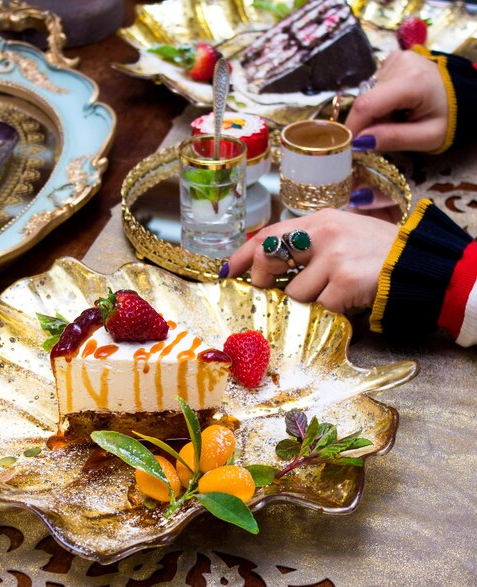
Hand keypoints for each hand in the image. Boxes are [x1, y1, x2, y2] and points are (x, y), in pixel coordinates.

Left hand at [225, 209, 399, 312]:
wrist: (418, 262)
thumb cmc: (376, 250)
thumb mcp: (341, 233)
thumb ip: (309, 244)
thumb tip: (271, 266)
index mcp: (318, 221)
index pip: (268, 234)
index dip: (243, 254)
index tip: (228, 271)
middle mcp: (322, 234)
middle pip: (268, 258)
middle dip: (263, 280)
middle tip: (271, 291)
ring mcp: (332, 257)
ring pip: (294, 292)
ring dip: (307, 301)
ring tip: (331, 293)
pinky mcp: (344, 281)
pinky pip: (320, 307)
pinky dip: (329, 311)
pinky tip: (346, 302)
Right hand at [346, 50, 447, 151]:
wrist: (464, 96)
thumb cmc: (449, 118)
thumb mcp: (427, 137)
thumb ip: (394, 139)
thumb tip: (359, 141)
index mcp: (412, 82)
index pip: (366, 105)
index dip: (353, 127)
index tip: (350, 145)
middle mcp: (400, 63)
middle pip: (366, 101)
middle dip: (368, 123)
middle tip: (386, 133)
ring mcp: (395, 59)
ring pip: (368, 95)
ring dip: (375, 113)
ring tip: (397, 118)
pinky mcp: (392, 60)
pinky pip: (373, 88)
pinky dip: (379, 102)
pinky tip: (396, 105)